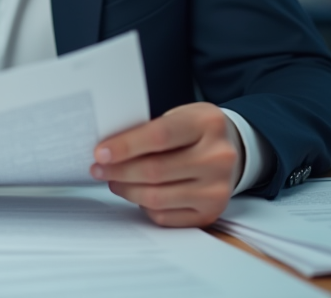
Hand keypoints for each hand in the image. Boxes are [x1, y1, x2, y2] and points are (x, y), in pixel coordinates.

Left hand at [90, 102, 243, 226]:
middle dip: (119, 171)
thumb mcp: (179, 116)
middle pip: (155, 170)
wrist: (232, 150)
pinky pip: (165, 216)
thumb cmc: (195, 131)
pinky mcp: (210, 213)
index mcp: (208, 124)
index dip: (125, 146)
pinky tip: (137, 194)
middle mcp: (218, 158)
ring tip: (113, 180)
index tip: (100, 153)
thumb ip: (149, 130)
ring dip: (127, 190)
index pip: (159, 136)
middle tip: (98, 168)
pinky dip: (144, 206)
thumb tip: (107, 150)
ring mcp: (217, 189)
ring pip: (157, 197)